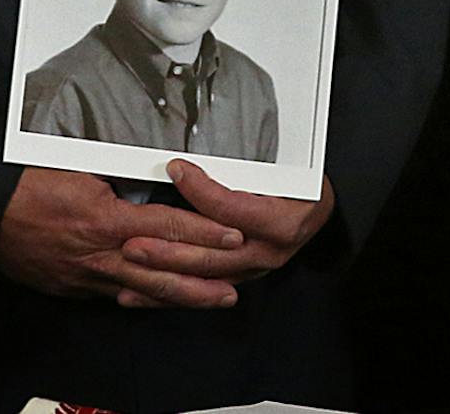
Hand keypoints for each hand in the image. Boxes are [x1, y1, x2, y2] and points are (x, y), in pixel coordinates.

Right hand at [0, 167, 245, 307]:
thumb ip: (119, 181)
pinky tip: (161, 301)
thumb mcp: (80, 171)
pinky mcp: (74, 287)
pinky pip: (116, 296)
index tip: (233, 234)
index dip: (204, 232)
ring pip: (144, 290)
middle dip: (203, 281)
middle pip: (163, 271)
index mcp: (106, 220)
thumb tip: (152, 180)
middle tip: (235, 286)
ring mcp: (88, 276)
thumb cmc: (28, 185)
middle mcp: (101, 254)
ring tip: (213, 299)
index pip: (167, 226)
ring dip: (182, 297)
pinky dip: (143, 299)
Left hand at [116, 163, 335, 305]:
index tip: (176, 169)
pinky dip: (167, 292)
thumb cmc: (302, 187)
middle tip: (135, 240)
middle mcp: (268, 252)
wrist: (317, 211)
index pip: (231, 209)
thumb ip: (244, 170)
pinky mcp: (241, 278)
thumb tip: (203, 157)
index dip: (200, 189)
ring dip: (164, 272)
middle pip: (212, 254)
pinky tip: (138, 293)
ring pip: (203, 277)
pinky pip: (200, 290)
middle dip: (168, 249)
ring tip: (131, 263)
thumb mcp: (283, 171)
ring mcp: (254, 269)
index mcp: (281, 222)